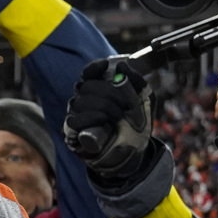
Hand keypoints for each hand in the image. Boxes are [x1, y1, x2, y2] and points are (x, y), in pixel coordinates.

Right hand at [64, 58, 155, 188]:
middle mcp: (84, 101)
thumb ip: (137, 81)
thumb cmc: (137, 126)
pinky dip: (89, 117)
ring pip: (79, 101)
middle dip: (107, 92)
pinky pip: (74, 120)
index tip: (104, 65)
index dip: (93, 68)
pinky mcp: (72, 134)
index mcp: (98, 91)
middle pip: (85, 86)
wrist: (135, 153)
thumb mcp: (144, 100)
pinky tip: (103, 119)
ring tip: (118, 116)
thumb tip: (122, 65)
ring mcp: (77, 117)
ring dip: (102, 106)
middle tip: (124, 103)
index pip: (88, 74)